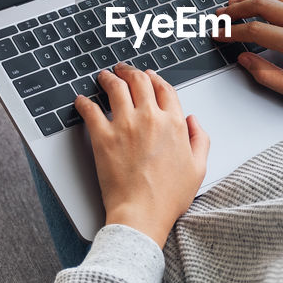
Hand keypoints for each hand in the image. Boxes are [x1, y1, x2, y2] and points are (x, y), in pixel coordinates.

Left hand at [75, 64, 209, 247]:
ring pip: (116, 88)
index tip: (149, 76)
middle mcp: (150, 118)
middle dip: (131, 71)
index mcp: (174, 124)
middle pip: (140, 81)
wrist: (142, 213)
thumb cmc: (168, 197)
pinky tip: (81, 100)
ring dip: (109, 78)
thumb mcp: (198, 168)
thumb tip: (194, 121)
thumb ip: (200, 139)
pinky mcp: (103, 137)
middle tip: (123, 69)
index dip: (156, 78)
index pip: (164, 88)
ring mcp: (125, 125)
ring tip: (104, 76)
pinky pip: (90, 110)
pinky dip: (84, 102)